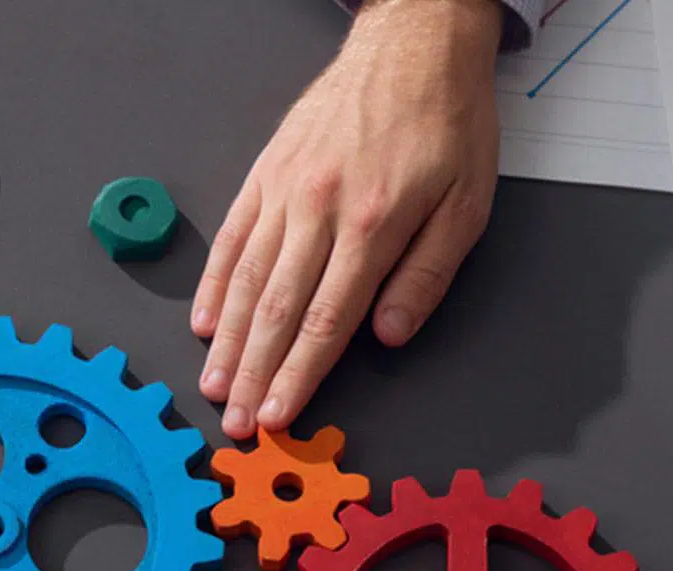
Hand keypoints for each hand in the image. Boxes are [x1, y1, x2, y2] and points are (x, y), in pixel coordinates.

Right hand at [193, 0, 501, 438]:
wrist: (414, 46)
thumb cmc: (447, 124)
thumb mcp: (467, 204)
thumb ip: (426, 275)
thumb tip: (388, 336)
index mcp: (374, 224)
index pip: (325, 320)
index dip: (299, 375)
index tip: (279, 414)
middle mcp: (319, 209)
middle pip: (276, 310)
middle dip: (253, 374)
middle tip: (236, 422)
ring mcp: (285, 190)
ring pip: (245, 279)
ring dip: (227, 340)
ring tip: (214, 384)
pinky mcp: (266, 172)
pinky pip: (232, 236)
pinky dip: (215, 283)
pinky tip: (206, 321)